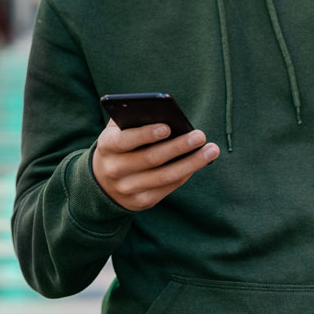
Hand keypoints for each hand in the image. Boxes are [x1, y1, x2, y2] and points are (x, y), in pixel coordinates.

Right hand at [92, 120, 218, 211]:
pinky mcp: (141, 202)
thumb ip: (134, 118)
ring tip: (211, 150)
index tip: (167, 127)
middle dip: (178, 147)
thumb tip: (164, 112)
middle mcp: (115, 170)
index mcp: (107, 147)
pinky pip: (169, 187)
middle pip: (151, 159)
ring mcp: (128, 189)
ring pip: (165, 176)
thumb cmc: (120, 145)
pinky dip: (186, 173)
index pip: (125, 141)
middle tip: (200, 135)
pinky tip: (200, 162)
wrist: (103, 181)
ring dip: (191, 163)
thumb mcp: (118, 130)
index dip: (146, 134)